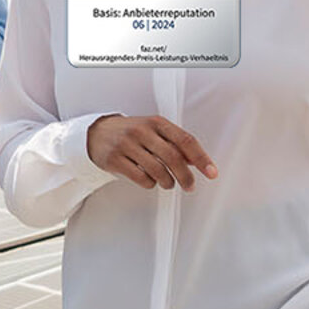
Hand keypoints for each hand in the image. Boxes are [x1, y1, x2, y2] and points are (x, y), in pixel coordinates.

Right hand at [86, 114, 217, 189]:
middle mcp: (142, 131)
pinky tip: (150, 181)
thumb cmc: (131, 133)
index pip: (185, 140)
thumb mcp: (154, 131)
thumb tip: (196, 161)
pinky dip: (150, 184)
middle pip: (173, 157)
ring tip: (168, 183)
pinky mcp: (115, 159)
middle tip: (190, 186)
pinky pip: (141, 178)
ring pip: (157, 170)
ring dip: (168, 182)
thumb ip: (174, 143)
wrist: (97, 133)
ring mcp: (127, 145)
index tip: (211, 172)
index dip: (201, 158)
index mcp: (156, 122)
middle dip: (186, 176)